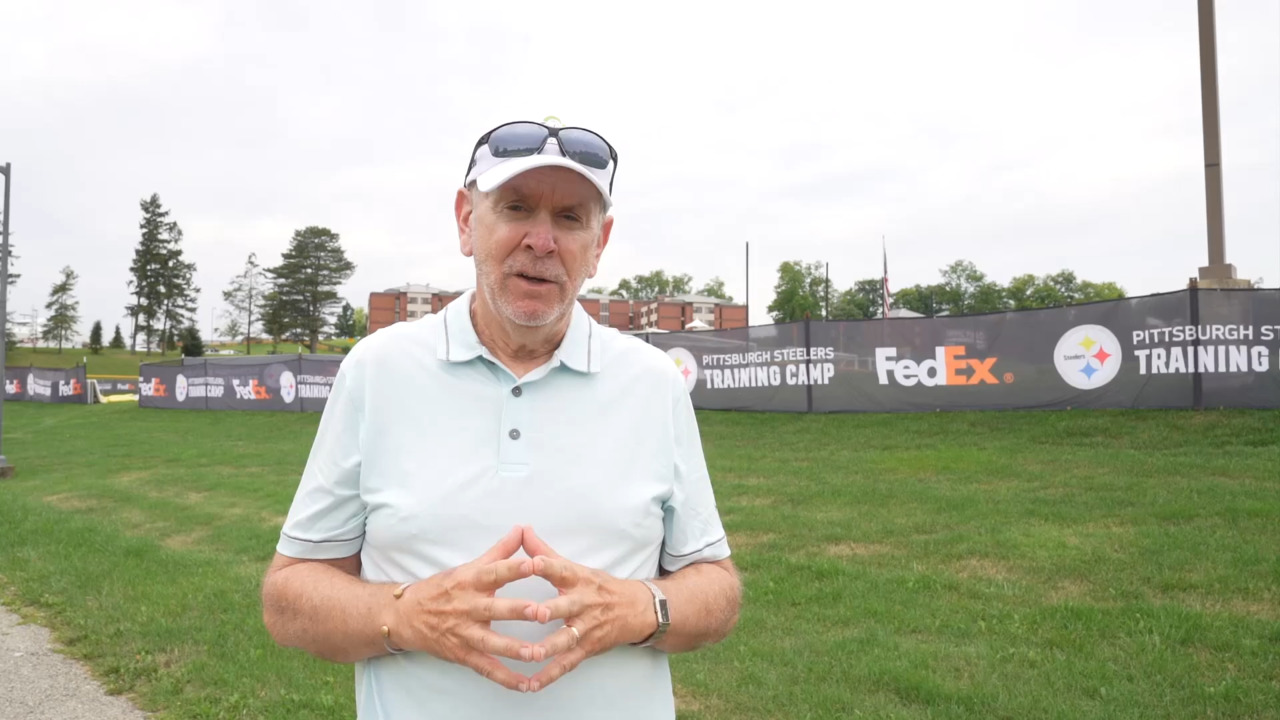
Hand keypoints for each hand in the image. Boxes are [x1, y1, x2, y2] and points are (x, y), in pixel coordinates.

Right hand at [390, 526, 540, 691]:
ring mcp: (464, 633)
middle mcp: (467, 607)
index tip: (537, 563)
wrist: (404, 615)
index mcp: (471, 582)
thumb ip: (500, 551)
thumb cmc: (442, 589)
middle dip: (519, 611)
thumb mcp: (468, 567)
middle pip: (495, 609)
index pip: (495, 572)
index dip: (515, 568)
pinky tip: (526, 684)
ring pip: (491, 643)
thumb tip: (522, 529)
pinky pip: (486, 668)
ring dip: (514, 649)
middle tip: (543, 612)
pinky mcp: (462, 655)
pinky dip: (506, 678)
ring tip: (537, 653)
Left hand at [520, 526, 655, 692]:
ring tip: (531, 654)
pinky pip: (567, 664)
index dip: (547, 565)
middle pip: (565, 606)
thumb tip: (522, 529)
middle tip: (537, 613)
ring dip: (549, 647)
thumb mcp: (576, 567)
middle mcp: (583, 603)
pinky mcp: (587, 648)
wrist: (638, 610)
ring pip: (566, 639)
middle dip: (551, 610)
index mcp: (578, 579)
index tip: (531, 562)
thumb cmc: (599, 587)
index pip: (561, 569)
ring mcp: (586, 628)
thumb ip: (545, 552)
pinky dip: (549, 675)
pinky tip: (532, 684)